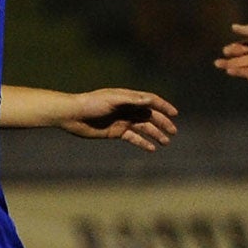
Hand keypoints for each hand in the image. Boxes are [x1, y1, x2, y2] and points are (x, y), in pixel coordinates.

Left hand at [58, 88, 177, 149]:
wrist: (72, 115)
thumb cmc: (91, 103)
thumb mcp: (112, 99)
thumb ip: (131, 99)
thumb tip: (150, 100)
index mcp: (128, 98)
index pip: (151, 101)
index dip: (163, 107)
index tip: (175, 114)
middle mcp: (127, 109)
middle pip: (150, 116)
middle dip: (162, 123)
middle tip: (173, 132)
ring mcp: (122, 121)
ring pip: (143, 128)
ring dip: (155, 134)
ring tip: (165, 142)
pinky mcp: (115, 132)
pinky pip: (133, 138)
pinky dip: (142, 143)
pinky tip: (151, 149)